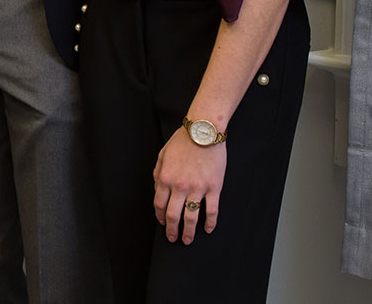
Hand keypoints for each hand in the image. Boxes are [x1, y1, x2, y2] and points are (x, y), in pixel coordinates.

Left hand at [152, 126, 224, 243]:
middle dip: (172, 230)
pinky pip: (212, 211)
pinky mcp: (214, 188)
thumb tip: (157, 190)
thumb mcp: (162, 156)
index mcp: (165, 179)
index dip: (160, 216)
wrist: (203, 132)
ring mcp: (198, 189)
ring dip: (188, 232)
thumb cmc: (182, 142)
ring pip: (191, 217)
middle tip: (173, 238)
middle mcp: (179, 187)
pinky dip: (210, 223)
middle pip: (173, 215)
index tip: (162, 223)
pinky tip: (208, 229)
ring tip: (187, 240)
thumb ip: (158, 174)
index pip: (159, 204)